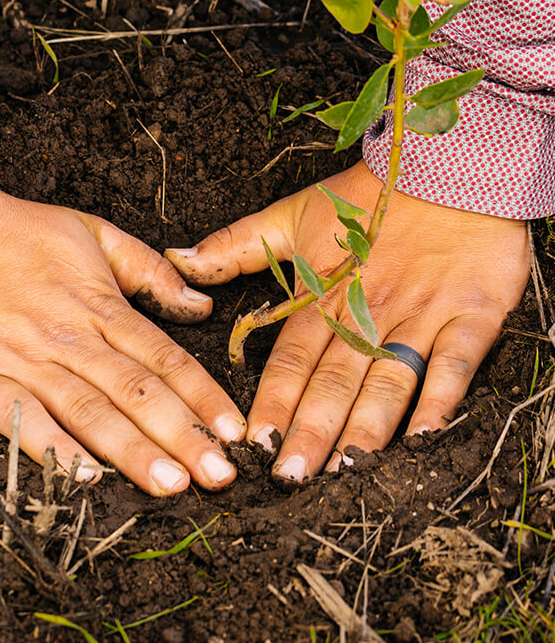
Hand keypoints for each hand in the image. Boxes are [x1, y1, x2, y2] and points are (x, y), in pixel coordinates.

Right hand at [0, 187, 244, 495]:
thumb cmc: (15, 231)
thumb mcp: (93, 231)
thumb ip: (149, 269)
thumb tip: (201, 307)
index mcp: (100, 305)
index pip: (165, 358)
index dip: (203, 397)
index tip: (235, 432)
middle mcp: (70, 337)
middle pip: (137, 393)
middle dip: (183, 436)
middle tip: (220, 475)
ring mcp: (23, 359)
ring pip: (89, 410)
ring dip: (132, 450)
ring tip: (171, 485)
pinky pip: (20, 418)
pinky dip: (52, 447)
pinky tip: (84, 477)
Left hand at [166, 161, 528, 479]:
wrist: (445, 168)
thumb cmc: (365, 198)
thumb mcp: (292, 215)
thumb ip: (236, 246)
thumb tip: (178, 260)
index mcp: (324, 293)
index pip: (292, 355)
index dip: (273, 399)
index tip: (255, 443)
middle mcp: (368, 310)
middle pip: (335, 378)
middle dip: (311, 429)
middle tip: (291, 476)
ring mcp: (419, 314)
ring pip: (387, 378)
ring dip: (366, 427)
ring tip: (344, 469)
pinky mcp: (469, 313)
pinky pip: (454, 362)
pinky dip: (440, 398)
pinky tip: (424, 437)